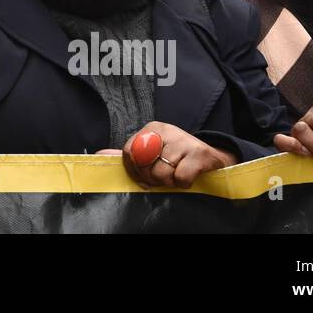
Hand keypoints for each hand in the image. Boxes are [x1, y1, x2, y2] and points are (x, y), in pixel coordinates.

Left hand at [121, 122, 237, 188]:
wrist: (213, 158)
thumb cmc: (178, 157)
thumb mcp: (153, 152)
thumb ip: (129, 155)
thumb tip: (99, 154)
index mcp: (152, 128)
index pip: (129, 151)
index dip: (134, 170)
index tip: (143, 179)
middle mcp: (167, 130)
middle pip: (145, 165)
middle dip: (153, 178)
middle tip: (164, 178)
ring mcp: (183, 140)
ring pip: (162, 173)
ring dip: (169, 182)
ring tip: (176, 176)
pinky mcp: (199, 153)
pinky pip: (181, 177)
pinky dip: (183, 183)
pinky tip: (188, 178)